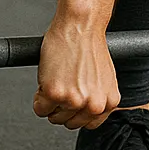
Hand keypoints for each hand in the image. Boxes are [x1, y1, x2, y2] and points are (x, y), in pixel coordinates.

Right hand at [34, 15, 120, 129]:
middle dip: (61, 107)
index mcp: (109, 102)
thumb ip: (96, 98)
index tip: (73, 99)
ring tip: (58, 79)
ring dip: (50, 102)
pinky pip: (39, 109)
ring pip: (53, 117)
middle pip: (68, 123)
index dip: (76, 111)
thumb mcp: (102, 78)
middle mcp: (94, 105)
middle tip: (64, 85)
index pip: (87, 124)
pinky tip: (49, 79)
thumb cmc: (89, 45)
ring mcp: (74, 101)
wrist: (80, 25)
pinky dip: (39, 96)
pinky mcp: (55, 94)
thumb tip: (84, 111)